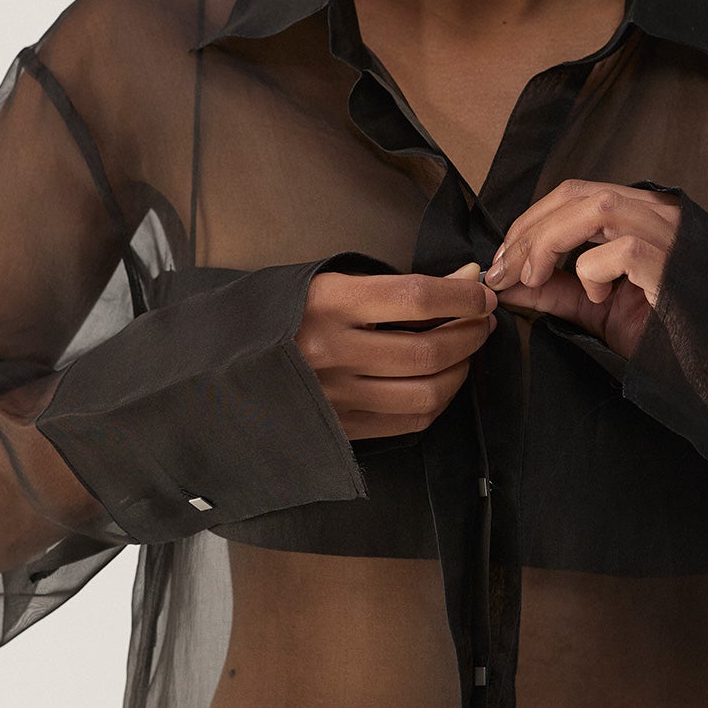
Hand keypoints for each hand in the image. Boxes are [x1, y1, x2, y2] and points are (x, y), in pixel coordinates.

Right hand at [296, 263, 495, 438]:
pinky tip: (441, 382)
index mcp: (328, 304)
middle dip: (469, 335)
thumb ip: (399, 285)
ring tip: (466, 352)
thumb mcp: (332, 283)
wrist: (226, 364)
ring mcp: (337, 396)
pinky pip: (409, 422)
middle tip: (482, 322)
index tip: (481, 293)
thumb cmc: (286, 314)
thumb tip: (466, 278)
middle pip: (427, 351)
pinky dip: (438, 402)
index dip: (461, 296)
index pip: (414, 297)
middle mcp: (333, 353)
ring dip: (461, 371)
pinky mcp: (342, 428)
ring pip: (425, 393)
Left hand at [483, 183, 679, 359]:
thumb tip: (504, 285)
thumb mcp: (596, 310)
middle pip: (578, 193)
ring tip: (534, 278)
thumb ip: (554, 291)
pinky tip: (599, 298)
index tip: (503, 261)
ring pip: (596, 208)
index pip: (575, 193)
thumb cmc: (664, 337)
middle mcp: (659, 213)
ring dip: (550, 241)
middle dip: (530, 230)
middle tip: (504, 271)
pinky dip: (592, 271)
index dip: (531, 221)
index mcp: (642, 214)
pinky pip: (621, 250)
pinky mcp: (674, 265)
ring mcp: (670, 235)